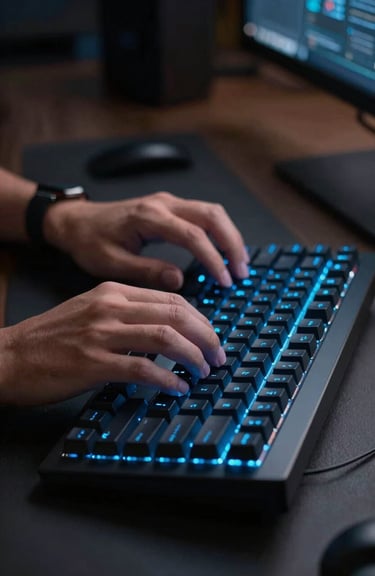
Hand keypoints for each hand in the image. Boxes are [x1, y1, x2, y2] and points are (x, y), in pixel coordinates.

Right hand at [0, 282, 224, 404]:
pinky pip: (143, 368)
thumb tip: (167, 331)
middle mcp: (111, 307)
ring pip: (166, 337)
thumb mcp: (91, 311)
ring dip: (193, 357)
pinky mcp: (93, 363)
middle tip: (218, 356)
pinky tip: (178, 387)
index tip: (211, 337)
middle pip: (176, 314)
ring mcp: (102, 334)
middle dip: (206, 337)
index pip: (172, 298)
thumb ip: (127, 315)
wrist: (9, 356)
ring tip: (204, 372)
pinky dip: (168, 378)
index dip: (200, 319)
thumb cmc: (51, 338)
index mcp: (113, 292)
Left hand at [44, 191, 248, 289]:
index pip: (193, 235)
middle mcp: (162, 204)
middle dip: (232, 244)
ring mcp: (167, 202)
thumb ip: (147, 271)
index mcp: (148, 217)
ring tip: (239, 264)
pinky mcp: (169, 206)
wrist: (76, 222)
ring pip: (212, 211)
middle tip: (241, 272)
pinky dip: (219, 231)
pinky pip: (203, 214)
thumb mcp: (112, 263)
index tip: (224, 281)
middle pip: (212, 216)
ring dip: (230, 236)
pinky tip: (224, 250)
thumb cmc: (90, 242)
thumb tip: (179, 281)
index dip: (213, 259)